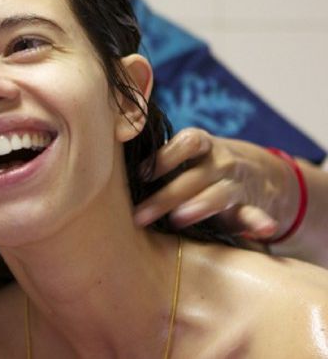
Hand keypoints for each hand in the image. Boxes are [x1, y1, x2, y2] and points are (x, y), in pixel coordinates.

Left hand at [133, 128, 294, 239]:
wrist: (256, 172)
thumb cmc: (199, 164)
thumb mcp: (186, 153)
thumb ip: (157, 157)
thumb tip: (108, 161)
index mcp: (200, 144)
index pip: (186, 142)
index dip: (164, 157)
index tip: (139, 174)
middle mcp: (220, 161)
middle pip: (193, 176)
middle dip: (165, 196)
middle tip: (138, 217)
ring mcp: (238, 183)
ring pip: (220, 194)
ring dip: (200, 206)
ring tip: (178, 220)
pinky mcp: (252, 207)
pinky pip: (256, 215)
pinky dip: (260, 223)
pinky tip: (263, 229)